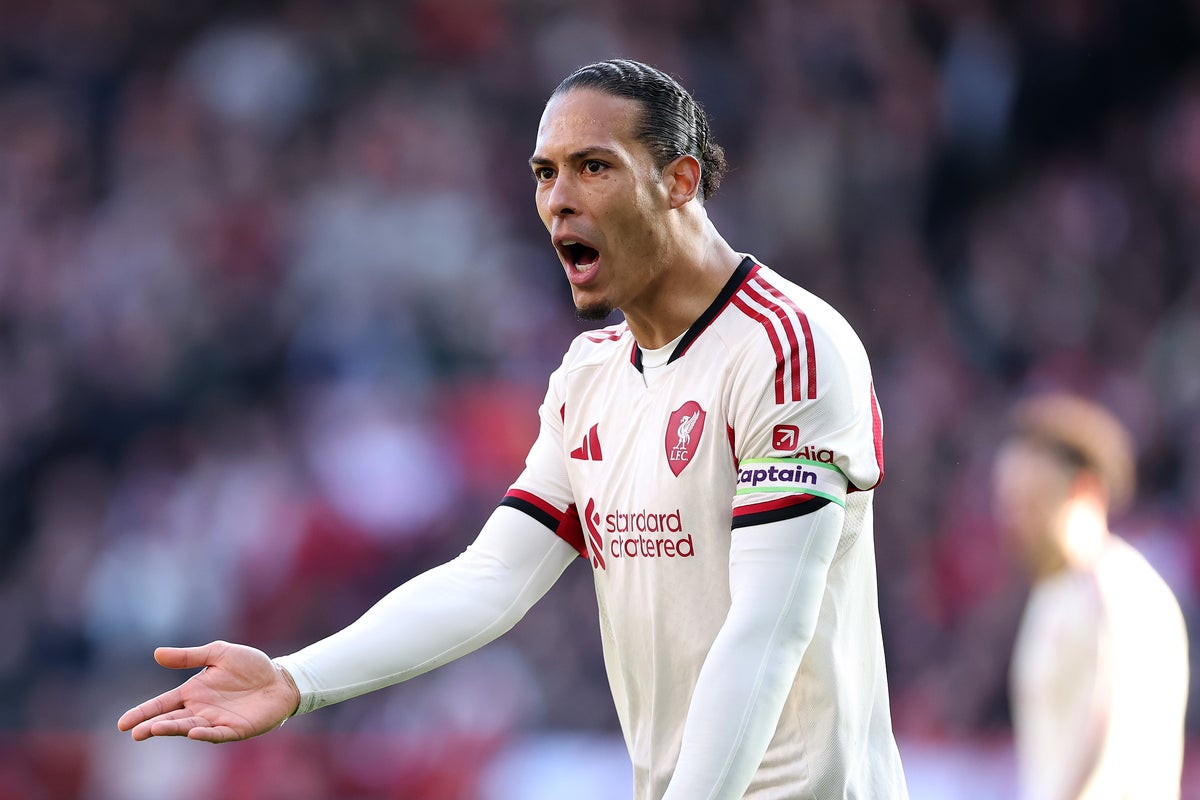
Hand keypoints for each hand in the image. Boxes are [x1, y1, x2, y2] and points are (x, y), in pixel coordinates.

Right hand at [117, 640, 301, 742]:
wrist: (280, 678)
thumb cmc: (250, 666)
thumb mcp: (218, 653)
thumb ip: (189, 656)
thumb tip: (156, 654)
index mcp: (193, 692)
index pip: (162, 704)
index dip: (143, 713)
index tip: (123, 724)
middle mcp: (200, 709)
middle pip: (172, 720)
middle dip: (153, 726)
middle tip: (136, 732)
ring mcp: (217, 721)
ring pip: (189, 728)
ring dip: (174, 729)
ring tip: (156, 729)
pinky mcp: (235, 729)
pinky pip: (217, 734)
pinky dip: (205, 734)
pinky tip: (194, 731)